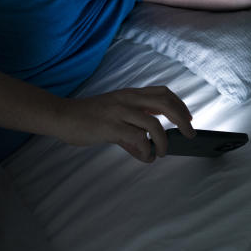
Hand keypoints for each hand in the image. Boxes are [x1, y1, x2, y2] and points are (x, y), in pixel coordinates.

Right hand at [56, 86, 195, 162]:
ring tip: (162, 152)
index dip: (179, 104)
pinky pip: (138, 138)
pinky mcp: (111, 127)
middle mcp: (127, 99)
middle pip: (165, 103)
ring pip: (154, 123)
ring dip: (164, 141)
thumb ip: (131, 132)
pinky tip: (145, 157)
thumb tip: (147, 151)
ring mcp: (119, 112)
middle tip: (189, 133)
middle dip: (182, 119)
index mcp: (129, 94)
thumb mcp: (113, 117)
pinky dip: (146, 150)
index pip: (162, 92)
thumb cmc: (86, 117)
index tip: (188, 117)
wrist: (61, 116)